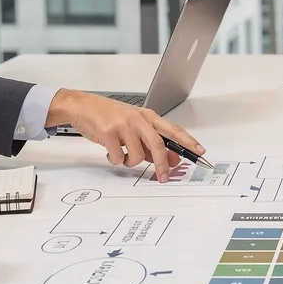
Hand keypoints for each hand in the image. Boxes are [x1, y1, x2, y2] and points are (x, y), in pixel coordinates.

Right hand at [45, 89, 203, 170]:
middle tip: (164, 177)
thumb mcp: (133, 125)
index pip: (173, 130)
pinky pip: (119, 158)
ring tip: (123, 156)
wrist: (82, 106)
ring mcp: (124, 126)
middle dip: (163, 165)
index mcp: (147, 116)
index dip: (188, 142)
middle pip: (158, 145)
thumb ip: (150, 142)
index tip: (200, 152)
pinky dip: (116, 160)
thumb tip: (168, 159)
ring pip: (137, 156)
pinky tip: (110, 152)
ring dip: (131, 162)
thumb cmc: (108, 115)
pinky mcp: (109, 134)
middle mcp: (138, 120)